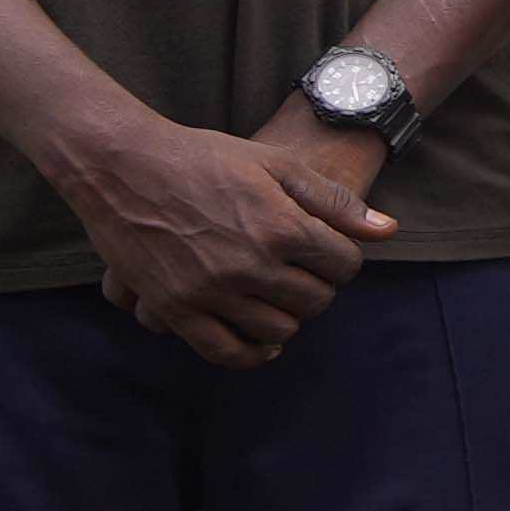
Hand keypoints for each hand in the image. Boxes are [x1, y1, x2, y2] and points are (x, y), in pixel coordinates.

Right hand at [70, 117, 395, 365]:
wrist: (122, 164)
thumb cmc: (203, 157)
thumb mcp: (274, 163)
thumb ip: (333, 201)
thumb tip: (387, 232)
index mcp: (281, 226)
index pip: (345, 265)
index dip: (342, 257)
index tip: (325, 249)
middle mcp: (251, 264)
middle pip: (316, 300)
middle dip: (317, 285)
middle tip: (301, 271)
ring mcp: (211, 291)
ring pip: (280, 329)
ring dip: (288, 315)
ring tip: (277, 294)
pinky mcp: (176, 309)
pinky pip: (227, 352)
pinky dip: (252, 353)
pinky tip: (262, 340)